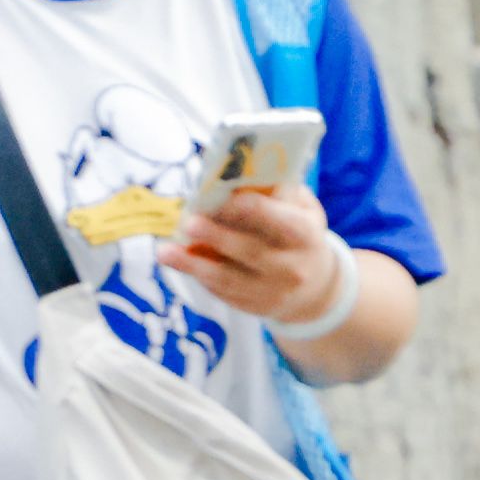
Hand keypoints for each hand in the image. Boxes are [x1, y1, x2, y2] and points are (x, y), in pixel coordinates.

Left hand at [167, 180, 349, 324]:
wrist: (314, 287)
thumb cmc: (297, 233)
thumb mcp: (301, 210)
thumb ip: (277, 192)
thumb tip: (236, 172)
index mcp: (307, 236)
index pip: (285, 224)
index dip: (259, 211)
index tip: (232, 199)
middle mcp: (293, 268)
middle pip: (252, 252)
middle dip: (218, 237)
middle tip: (189, 222)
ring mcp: (273, 292)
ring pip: (229, 279)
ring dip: (194, 265)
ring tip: (165, 251)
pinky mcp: (253, 307)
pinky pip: (223, 292)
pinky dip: (198, 276)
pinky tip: (178, 261)